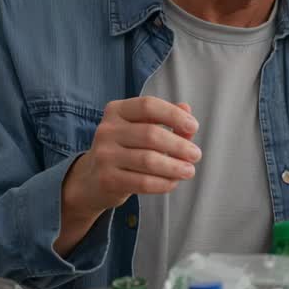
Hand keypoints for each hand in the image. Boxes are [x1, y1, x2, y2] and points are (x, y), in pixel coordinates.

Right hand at [58, 97, 200, 253]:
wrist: (92, 179)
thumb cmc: (126, 148)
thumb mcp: (142, 128)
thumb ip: (165, 119)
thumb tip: (187, 110)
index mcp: (117, 111)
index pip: (148, 105)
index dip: (174, 115)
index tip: (193, 126)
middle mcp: (107, 130)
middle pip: (151, 134)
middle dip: (179, 145)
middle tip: (196, 155)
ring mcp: (104, 155)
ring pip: (148, 160)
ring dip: (174, 167)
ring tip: (189, 171)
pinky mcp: (107, 179)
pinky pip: (142, 182)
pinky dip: (163, 183)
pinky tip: (173, 182)